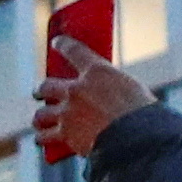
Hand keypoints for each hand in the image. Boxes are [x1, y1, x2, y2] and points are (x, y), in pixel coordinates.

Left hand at [29, 35, 150, 165]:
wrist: (135, 137)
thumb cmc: (142, 113)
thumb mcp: (130, 90)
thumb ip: (112, 90)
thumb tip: (105, 99)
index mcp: (97, 71)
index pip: (74, 50)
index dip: (63, 44)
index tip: (56, 42)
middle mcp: (77, 90)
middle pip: (46, 86)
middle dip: (41, 90)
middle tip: (40, 92)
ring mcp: (68, 112)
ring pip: (41, 114)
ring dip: (39, 117)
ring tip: (40, 121)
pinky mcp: (65, 135)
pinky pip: (45, 137)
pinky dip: (43, 138)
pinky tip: (42, 139)